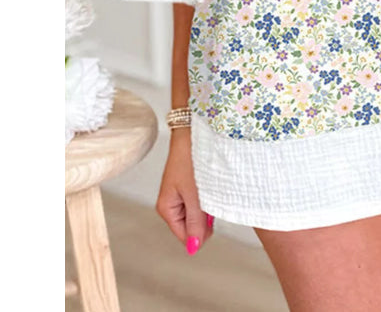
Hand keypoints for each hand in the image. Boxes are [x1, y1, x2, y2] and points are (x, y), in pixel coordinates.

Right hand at [156, 128, 213, 253]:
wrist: (194, 130)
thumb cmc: (191, 159)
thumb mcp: (195, 194)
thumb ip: (196, 223)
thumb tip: (194, 248)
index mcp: (166, 208)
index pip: (185, 235)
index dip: (201, 232)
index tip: (212, 218)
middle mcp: (171, 203)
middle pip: (192, 225)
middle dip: (205, 218)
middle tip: (212, 198)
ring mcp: (180, 193)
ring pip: (198, 212)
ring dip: (209, 206)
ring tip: (212, 188)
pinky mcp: (190, 184)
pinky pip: (201, 199)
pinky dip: (210, 196)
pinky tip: (214, 186)